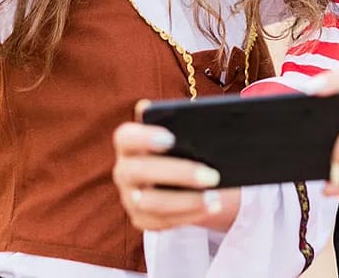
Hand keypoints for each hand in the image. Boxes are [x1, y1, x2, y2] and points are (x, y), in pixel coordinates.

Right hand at [112, 120, 240, 231]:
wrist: (181, 177)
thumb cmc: (182, 147)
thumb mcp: (183, 134)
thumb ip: (186, 123)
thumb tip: (208, 117)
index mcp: (129, 143)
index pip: (125, 137)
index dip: (144, 137)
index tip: (171, 138)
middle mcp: (123, 170)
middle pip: (140, 171)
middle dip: (178, 174)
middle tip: (212, 176)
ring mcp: (129, 197)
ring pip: (150, 203)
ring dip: (186, 201)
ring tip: (215, 198)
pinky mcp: (140, 219)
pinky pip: (160, 222)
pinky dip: (187, 216)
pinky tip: (210, 208)